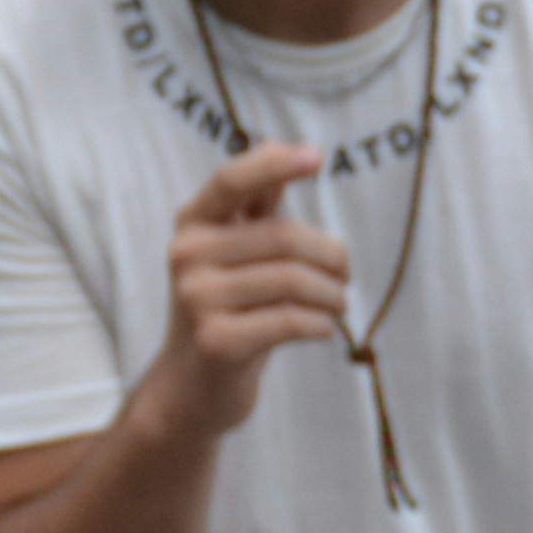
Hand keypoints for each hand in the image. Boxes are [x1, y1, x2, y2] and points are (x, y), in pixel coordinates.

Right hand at [143, 139, 351, 441]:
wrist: (191, 389)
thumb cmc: (226, 308)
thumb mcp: (232, 252)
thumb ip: (254, 204)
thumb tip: (275, 144)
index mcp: (192, 224)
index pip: (233, 180)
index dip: (275, 165)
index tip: (318, 158)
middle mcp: (186, 256)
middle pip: (285, 238)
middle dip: (332, 257)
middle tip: (345, 276)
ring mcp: (196, 299)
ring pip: (295, 280)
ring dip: (334, 295)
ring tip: (338, 304)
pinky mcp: (217, 342)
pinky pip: (293, 320)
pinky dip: (322, 324)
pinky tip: (325, 328)